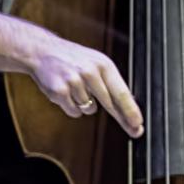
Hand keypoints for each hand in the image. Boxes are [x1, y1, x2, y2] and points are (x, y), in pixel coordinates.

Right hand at [28, 35, 143, 138]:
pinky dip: (72, 107)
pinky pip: (74, 111)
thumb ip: (112, 84)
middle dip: (123, 119)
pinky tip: (67, 92)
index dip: (131, 110)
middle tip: (135, 131)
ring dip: (86, 105)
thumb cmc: (76, 60)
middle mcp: (91, 72)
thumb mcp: (98, 64)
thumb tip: (128, 108)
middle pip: (111, 104)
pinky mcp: (60, 91)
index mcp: (104, 65)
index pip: (121, 91)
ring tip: (77, 89)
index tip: (139, 124)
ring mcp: (75, 81)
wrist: (44, 51)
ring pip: (90, 110)